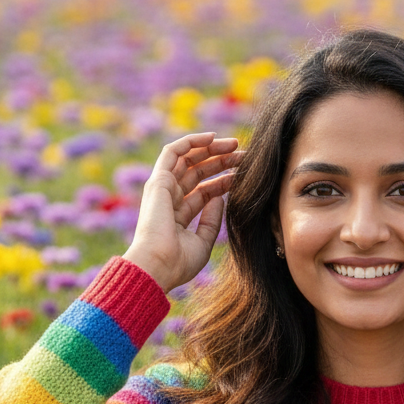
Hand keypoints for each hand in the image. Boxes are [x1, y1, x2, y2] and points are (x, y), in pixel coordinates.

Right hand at [123, 132, 243, 291]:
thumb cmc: (178, 262)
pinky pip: (173, 152)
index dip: (225, 181)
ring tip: (235, 144)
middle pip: (198, 173)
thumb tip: (220, 197)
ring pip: (188, 159)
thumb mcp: (202, 242)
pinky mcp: (158, 180)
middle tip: (245, 156)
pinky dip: (191, 141)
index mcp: (179, 215)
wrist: (158, 265)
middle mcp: (169, 199)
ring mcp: (162, 188)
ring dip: (211, 149)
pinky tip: (212, 138)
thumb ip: (211, 220)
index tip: (245, 176)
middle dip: (222, 162)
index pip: (204, 191)